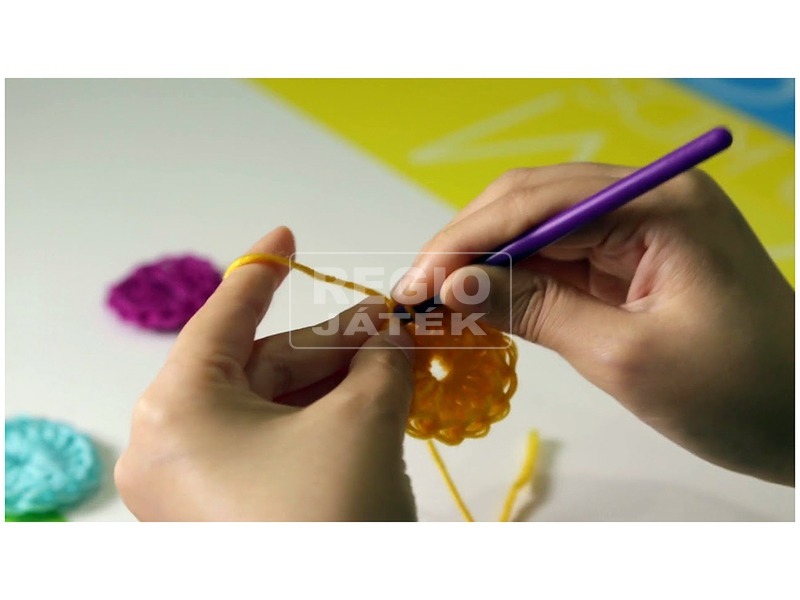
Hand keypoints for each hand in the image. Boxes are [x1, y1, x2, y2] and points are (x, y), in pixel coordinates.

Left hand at [115, 227, 416, 520]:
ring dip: (330, 387)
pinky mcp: (217, 520)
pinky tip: (366, 414)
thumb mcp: (363, 421)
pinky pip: (266, 450)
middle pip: (255, 368)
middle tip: (387, 328)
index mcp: (176, 410)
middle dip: (326, 345)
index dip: (263, 272)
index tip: (286, 237)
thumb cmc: (331, 516)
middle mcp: (167, 449)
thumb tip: (390, 337)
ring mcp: (188, 490)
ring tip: (389, 370)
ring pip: (266, 411)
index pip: (223, 317)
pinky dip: (314, 427)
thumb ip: (380, 360)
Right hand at [393, 164, 793, 485]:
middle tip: (419, 293)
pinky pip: (560, 253)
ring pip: (539, 224)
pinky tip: (484, 298)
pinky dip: (517, 276)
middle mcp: (648, 196)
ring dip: (487, 258)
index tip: (419, 283)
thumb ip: (536, 309)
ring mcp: (641, 223)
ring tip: (440, 299)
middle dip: (469, 243)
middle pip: (531, 200)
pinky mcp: (634, 255)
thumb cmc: (736, 393)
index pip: (538, 202)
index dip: (467, 239)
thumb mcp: (625, 356)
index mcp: (659, 203)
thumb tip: (456, 285)